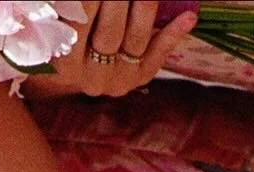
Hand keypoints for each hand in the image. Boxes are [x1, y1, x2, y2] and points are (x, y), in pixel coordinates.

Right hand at [57, 3, 197, 97]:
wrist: (84, 58)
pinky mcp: (137, 79)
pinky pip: (156, 57)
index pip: (80, 24)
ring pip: (136, 40)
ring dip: (146, 6)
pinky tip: (189, 16)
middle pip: (110, 31)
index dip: (90, 2)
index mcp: (64, 61)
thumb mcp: (69, 20)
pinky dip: (173, 34)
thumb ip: (78, 8)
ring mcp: (116, 81)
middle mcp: (90, 77)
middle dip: (120, 0)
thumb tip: (79, 2)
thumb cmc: (74, 27)